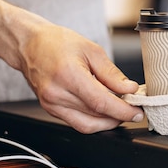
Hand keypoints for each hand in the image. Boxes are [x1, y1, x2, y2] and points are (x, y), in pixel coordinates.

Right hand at [16, 22, 143, 133]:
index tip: (138, 111)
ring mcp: (51, 105)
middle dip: (119, 116)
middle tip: (134, 108)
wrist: (29, 45)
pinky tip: (104, 109)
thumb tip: (129, 89)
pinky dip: (94, 119)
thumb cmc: (57, 42)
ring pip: (87, 125)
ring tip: (120, 108)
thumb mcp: (91, 50)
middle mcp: (57, 94)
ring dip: (108, 121)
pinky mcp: (51, 110)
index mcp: (68, 75)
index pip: (100, 103)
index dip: (123, 111)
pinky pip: (77, 122)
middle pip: (96, 116)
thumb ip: (111, 73)